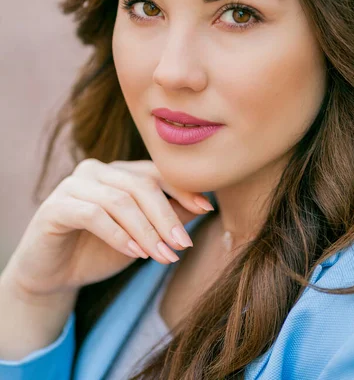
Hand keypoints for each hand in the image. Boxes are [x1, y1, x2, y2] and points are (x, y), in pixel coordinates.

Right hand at [0, 158, 213, 298]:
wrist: (53, 274)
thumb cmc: (100, 250)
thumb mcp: (141, 235)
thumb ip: (166, 217)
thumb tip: (203, 205)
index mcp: (118, 172)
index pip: (155, 172)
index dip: (182, 188)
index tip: (206, 208)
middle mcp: (96, 170)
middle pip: (140, 184)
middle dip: (166, 216)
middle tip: (184, 244)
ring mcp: (73, 185)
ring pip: (120, 200)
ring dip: (146, 231)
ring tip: (164, 256)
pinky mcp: (56, 206)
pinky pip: (93, 214)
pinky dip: (119, 235)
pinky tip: (136, 254)